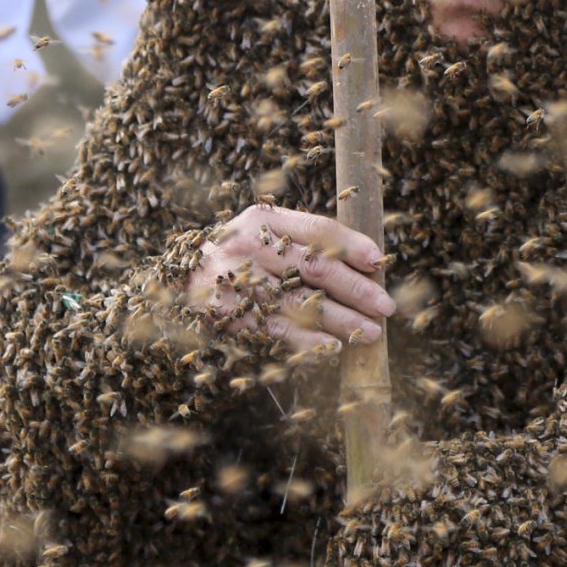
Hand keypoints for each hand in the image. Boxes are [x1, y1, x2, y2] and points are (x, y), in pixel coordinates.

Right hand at [191, 204, 392, 355]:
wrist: (181, 279)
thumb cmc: (240, 255)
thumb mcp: (263, 232)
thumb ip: (305, 240)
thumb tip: (366, 262)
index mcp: (262, 219)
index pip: (317, 229)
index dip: (351, 246)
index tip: (378, 262)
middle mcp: (249, 246)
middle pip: (314, 267)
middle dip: (355, 289)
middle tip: (385, 306)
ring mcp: (238, 281)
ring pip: (300, 302)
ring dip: (340, 319)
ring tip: (369, 332)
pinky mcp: (230, 314)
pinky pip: (276, 328)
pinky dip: (307, 339)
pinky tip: (332, 346)